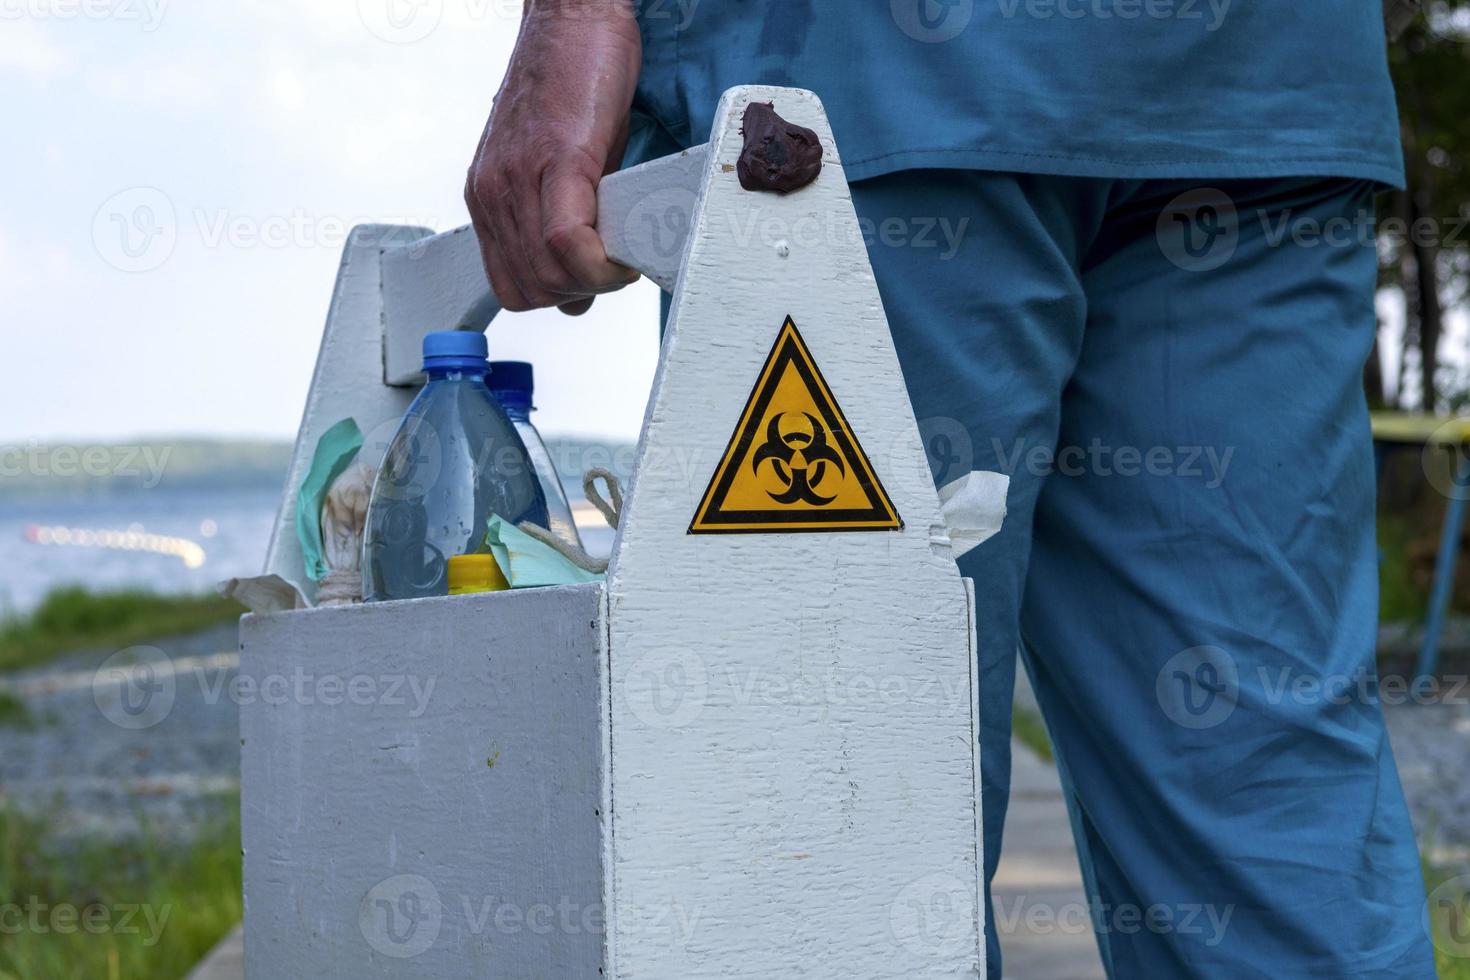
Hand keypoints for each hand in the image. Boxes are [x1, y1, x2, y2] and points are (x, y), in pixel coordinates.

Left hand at [466, 0, 642, 315]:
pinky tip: (623, 251)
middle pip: (529, 290)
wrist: (573, 14)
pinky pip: (565, 241)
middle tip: (616, 267)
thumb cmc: (573, 81)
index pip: (510, 287)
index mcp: (490, 196)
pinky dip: (599, 263)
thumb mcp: (560, 166)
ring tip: (624, 254)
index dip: (557, 297)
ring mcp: (518, 177)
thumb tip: (576, 292)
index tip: (597, 281)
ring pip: (547, 275)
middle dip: (580, 293)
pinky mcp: (556, 158)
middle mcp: (494, 192)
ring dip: (596, 280)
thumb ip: (561, 225)